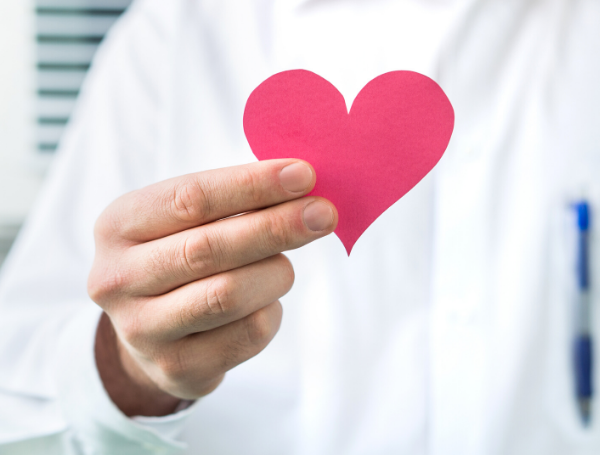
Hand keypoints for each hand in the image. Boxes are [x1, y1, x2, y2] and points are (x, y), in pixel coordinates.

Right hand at [89, 160, 336, 415]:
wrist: (150, 328)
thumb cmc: (180, 254)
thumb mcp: (186, 220)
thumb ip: (234, 201)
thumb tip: (301, 183)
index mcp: (118, 225)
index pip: (191, 198)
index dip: (252, 185)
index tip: (303, 175)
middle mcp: (117, 279)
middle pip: (209, 248)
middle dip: (276, 227)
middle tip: (323, 213)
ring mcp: (141, 330)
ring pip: (229, 295)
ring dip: (274, 273)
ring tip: (283, 265)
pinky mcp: (175, 368)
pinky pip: (248, 334)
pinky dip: (271, 310)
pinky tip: (266, 301)